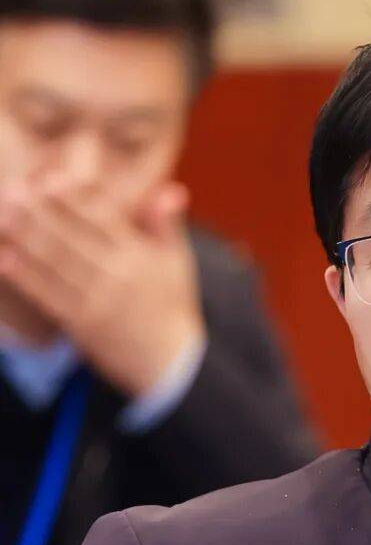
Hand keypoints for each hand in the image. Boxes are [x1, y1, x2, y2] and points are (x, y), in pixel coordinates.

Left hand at [0, 177, 204, 396]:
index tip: (50, 179)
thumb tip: (171, 188)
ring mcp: (99, 301)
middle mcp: (118, 276)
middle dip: (40, 212)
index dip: (75, 198)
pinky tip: (5, 259)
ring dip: (26, 238)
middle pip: (72, 237)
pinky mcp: (83, 326)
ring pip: (56, 263)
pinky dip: (26, 278)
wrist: (173, 365)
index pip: (103, 218)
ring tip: (3, 215)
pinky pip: (49, 297)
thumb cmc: (173, 310)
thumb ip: (167, 225)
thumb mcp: (178, 264)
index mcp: (139, 256)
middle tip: (12, 189)